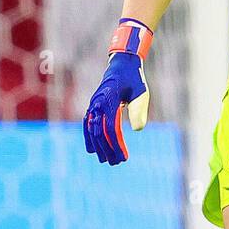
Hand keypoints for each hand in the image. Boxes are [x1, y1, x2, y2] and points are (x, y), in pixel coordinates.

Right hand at [83, 19, 152, 164]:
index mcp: (109, 101)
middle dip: (107, 149)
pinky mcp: (93, 106)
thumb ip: (139, 109)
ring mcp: (93, 105)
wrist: (122, 64)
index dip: (116, 145)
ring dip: (97, 146)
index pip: (111, 128)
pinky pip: (87, 124)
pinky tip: (92, 149)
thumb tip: (138, 129)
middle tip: (116, 163)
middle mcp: (97, 103)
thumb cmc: (134, 79)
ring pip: (91, 130)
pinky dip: (88, 137)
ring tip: (106, 160)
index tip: (124, 157)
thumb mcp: (141, 92)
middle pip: (99, 132)